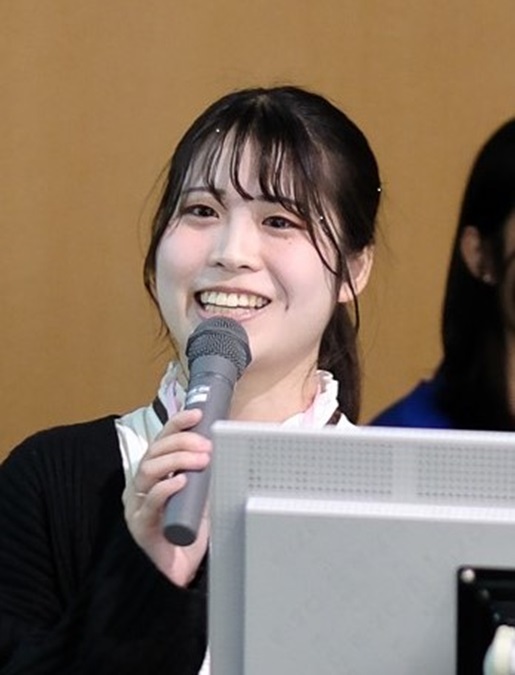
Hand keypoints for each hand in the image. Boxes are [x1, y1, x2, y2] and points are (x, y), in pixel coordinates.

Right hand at [123, 408, 211, 586]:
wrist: (180, 571)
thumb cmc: (190, 530)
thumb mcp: (202, 493)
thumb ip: (207, 473)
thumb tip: (230, 447)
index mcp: (154, 473)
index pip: (161, 440)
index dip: (177, 424)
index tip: (198, 414)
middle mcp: (141, 485)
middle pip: (154, 451)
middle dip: (182, 442)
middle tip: (207, 446)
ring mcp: (137, 505)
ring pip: (148, 471)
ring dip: (177, 460)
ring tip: (201, 460)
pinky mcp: (140, 525)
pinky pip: (149, 503)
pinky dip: (165, 488)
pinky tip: (181, 482)